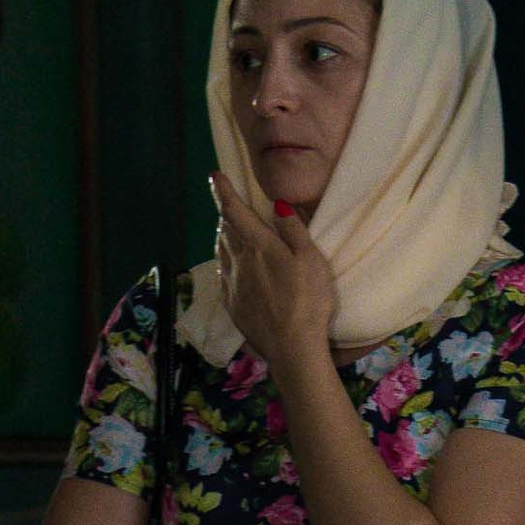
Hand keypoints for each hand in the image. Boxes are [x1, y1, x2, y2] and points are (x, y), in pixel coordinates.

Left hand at [210, 167, 336, 371]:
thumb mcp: (310, 260)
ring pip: (221, 251)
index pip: (234, 210)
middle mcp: (239, 262)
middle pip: (225, 230)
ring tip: (230, 232)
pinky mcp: (232, 305)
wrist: (293, 349)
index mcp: (258, 246)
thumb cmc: (308, 301)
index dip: (222, 190)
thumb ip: (293, 230)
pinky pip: (223, 275)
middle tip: (231, 206)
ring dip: (224, 237)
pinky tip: (232, 266)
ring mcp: (233, 285)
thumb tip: (276, 204)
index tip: (215, 175)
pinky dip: (225, 262)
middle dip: (226, 214)